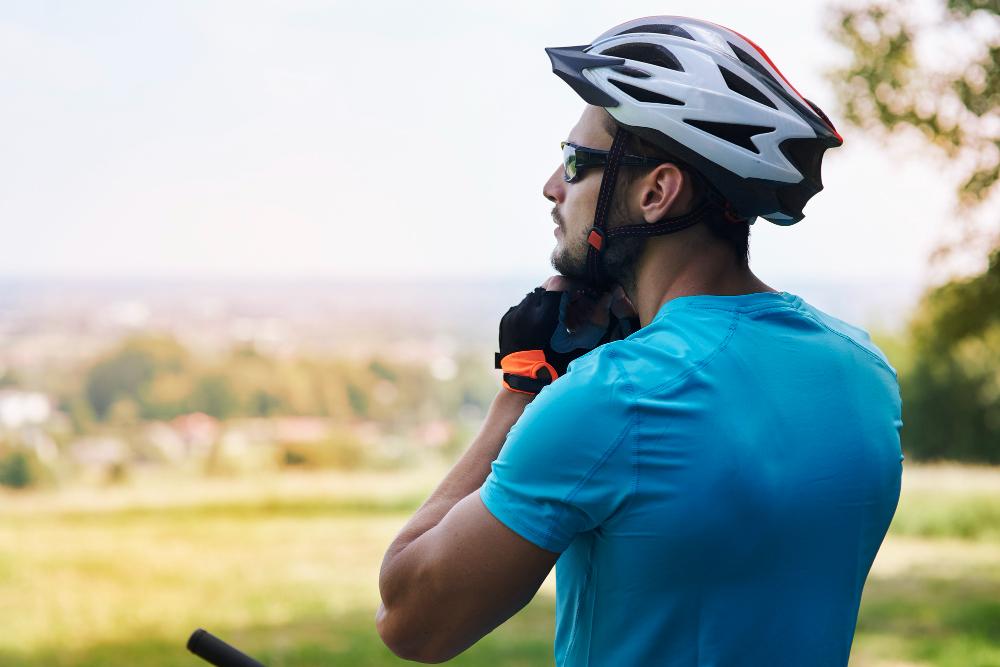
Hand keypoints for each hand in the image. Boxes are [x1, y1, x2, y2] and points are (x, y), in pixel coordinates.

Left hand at [495, 276, 638, 394]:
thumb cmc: (556, 367)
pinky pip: (522, 308)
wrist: (524, 383)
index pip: (559, 284)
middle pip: (546, 288)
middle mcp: (525, 311)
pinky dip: (534, 312)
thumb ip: (596, 321)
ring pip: (534, 297)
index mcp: (544, 316)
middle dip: (561, 293)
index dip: (573, 284)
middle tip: (573, 304)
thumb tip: (608, 297)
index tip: (582, 292)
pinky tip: (542, 326)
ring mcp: (513, 315)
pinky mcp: (505, 321)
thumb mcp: (580, 345)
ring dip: (547, 302)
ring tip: (557, 318)